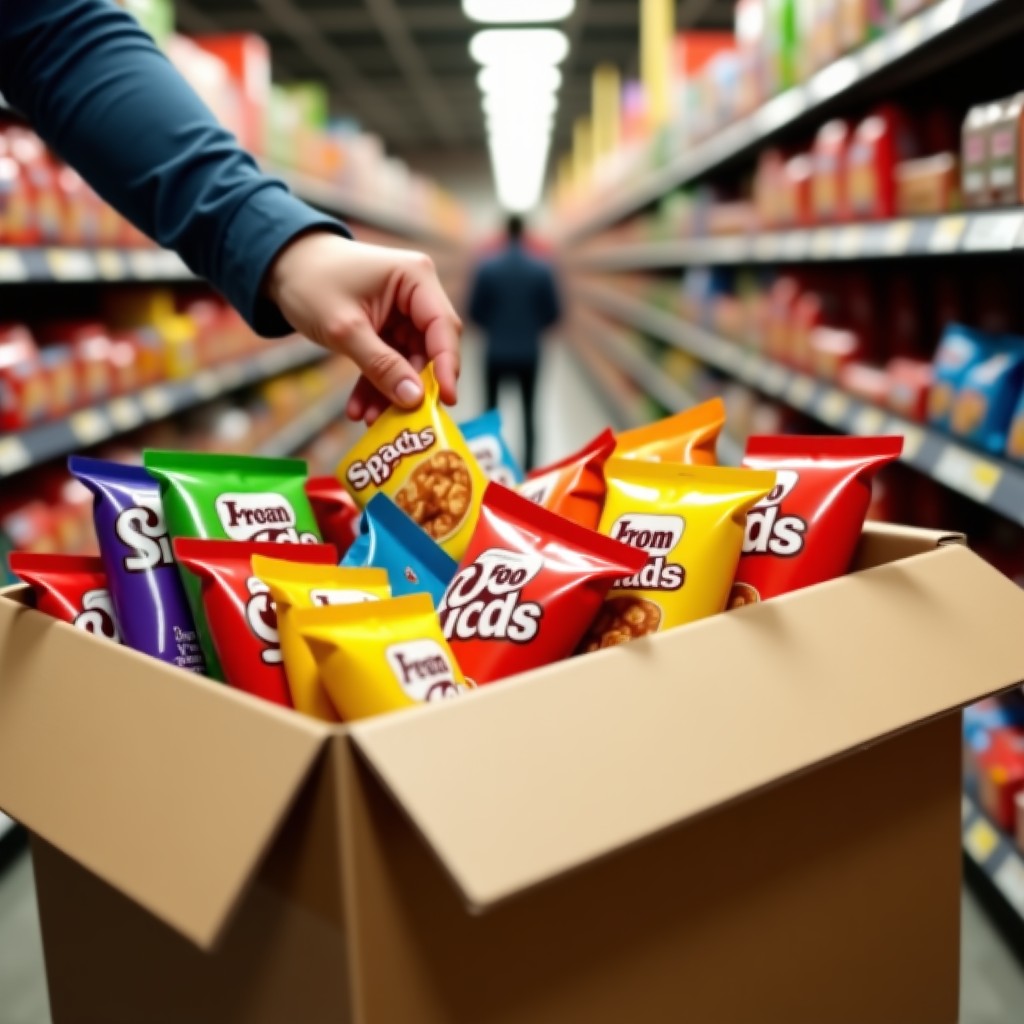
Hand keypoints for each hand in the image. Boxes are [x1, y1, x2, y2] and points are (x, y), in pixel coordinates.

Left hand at [265, 231, 461, 421]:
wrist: (282, 268)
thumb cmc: (311, 282)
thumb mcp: (345, 328)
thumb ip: (380, 364)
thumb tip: (413, 398)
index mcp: (416, 278)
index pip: (444, 327)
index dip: (448, 366)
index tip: (446, 400)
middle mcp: (417, 295)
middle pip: (430, 349)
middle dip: (412, 386)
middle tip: (402, 420)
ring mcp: (403, 314)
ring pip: (408, 363)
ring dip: (390, 393)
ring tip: (371, 420)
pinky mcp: (388, 330)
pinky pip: (389, 363)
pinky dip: (375, 385)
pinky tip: (360, 409)